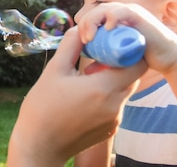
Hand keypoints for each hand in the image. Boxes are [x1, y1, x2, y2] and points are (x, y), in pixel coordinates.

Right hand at [7, 27, 145, 165]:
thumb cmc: (42, 107)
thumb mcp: (54, 70)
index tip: (112, 44)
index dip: (129, 50)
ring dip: (111, 80)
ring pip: (124, 91)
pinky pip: (116, 105)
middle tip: (97, 57)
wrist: (39, 146)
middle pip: (132, 76)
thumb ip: (71, 46)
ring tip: (86, 77)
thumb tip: (80, 29)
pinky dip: (106, 96)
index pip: (137, 64)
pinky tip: (84, 96)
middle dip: (119, 63)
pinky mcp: (110, 129)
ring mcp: (114, 120)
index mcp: (103, 88)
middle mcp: (115, 105)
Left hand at [76, 2, 176, 74]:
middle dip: (85, 24)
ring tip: (90, 38)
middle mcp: (120, 13)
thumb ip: (104, 62)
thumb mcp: (118, 59)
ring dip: (94, 21)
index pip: (91, 17)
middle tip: (83, 41)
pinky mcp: (139, 16)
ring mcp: (129, 12)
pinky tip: (107, 28)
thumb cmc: (144, 58)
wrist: (169, 58)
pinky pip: (122, 11)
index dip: (82, 27)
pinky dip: (113, 17)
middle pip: (94, 11)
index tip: (79, 44)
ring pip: (105, 9)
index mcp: (113, 20)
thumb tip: (86, 71)